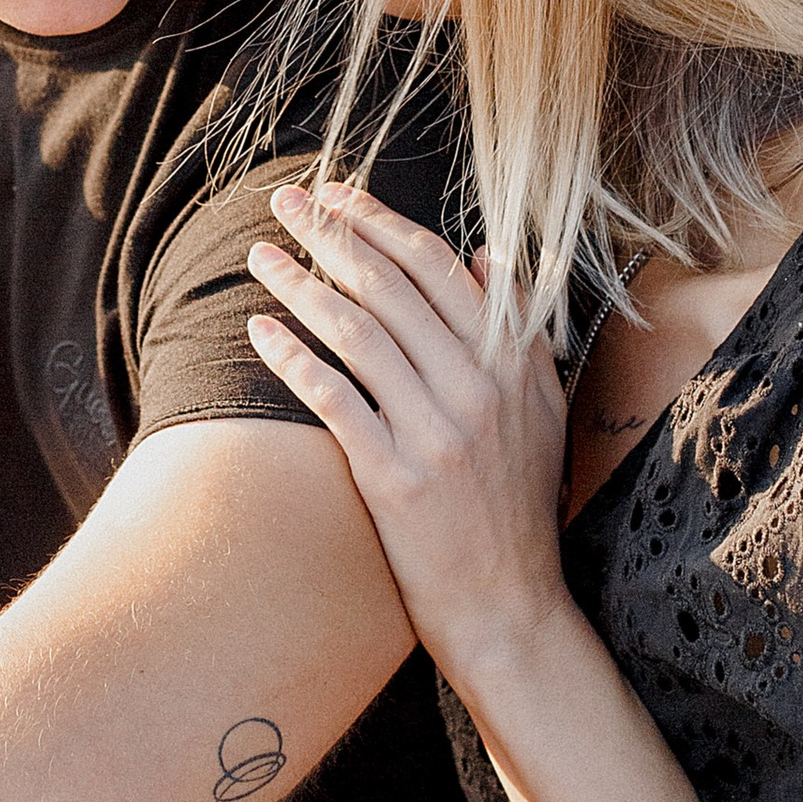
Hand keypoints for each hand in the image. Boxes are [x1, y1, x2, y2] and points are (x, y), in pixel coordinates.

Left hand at [247, 181, 571, 694]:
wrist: (510, 607)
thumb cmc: (518, 505)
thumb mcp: (542, 410)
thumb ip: (518, 329)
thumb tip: (486, 253)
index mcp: (512, 362)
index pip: (438, 268)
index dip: (382, 223)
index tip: (340, 194)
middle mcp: (478, 388)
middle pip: (390, 288)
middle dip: (331, 234)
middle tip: (286, 200)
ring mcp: (436, 434)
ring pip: (357, 333)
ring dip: (301, 284)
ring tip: (260, 254)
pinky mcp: (395, 479)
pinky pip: (333, 400)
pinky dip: (293, 357)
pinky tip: (259, 329)